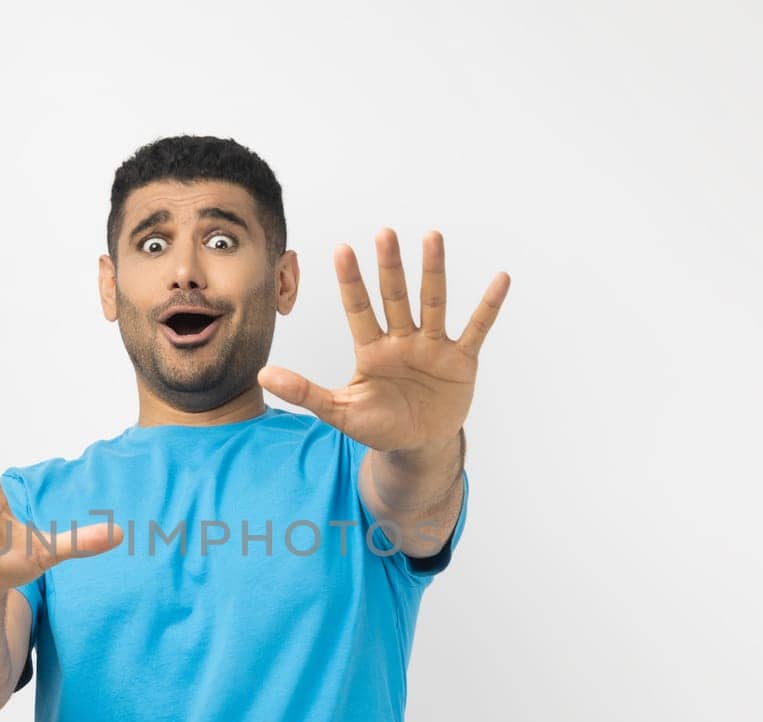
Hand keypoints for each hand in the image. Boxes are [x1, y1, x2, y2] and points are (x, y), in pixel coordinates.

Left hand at [258, 229, 509, 453]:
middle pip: (394, 297)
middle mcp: (402, 340)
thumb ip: (304, 392)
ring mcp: (432, 347)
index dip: (352, 282)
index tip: (342, 250)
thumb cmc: (379, 426)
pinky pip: (476, 329)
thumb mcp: (339, 412)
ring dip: (433, 271)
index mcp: (371, 350)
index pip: (359, 309)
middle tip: (384, 233)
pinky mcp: (461, 360)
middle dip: (390, 266)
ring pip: (433, 302)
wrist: (418, 447)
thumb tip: (262, 375)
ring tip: (432, 237)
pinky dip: (488, 307)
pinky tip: (501, 279)